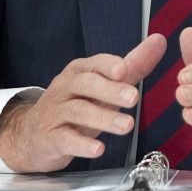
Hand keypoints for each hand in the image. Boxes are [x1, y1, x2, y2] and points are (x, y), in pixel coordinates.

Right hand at [0, 33, 165, 172]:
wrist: (32, 135)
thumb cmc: (75, 106)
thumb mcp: (104, 85)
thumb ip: (132, 66)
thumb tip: (159, 41)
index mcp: (79, 72)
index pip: (94, 64)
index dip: (108, 66)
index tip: (124, 70)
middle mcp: (65, 88)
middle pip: (85, 85)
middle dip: (109, 90)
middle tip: (133, 98)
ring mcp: (56, 113)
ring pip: (78, 111)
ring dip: (103, 118)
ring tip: (127, 126)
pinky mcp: (50, 138)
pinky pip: (65, 139)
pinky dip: (81, 144)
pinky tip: (99, 149)